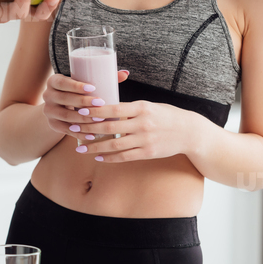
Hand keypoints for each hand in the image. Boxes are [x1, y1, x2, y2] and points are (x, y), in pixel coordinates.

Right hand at [42, 70, 129, 136]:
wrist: (59, 107)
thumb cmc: (77, 92)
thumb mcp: (83, 84)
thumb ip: (103, 78)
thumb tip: (125, 73)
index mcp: (54, 81)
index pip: (62, 82)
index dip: (76, 85)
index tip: (92, 87)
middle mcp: (48, 95)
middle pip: (64, 99)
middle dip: (83, 102)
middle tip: (101, 103)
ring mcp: (49, 111)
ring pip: (66, 116)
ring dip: (83, 119)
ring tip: (99, 120)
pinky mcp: (53, 125)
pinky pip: (66, 130)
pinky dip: (79, 133)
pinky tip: (92, 135)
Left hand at [72, 101, 201, 162]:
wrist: (189, 132)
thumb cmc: (166, 115)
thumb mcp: (149, 106)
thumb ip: (129, 108)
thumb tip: (105, 109)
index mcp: (142, 108)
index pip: (113, 108)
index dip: (95, 111)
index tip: (80, 111)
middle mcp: (142, 124)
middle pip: (109, 127)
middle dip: (88, 129)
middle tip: (73, 129)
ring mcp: (145, 140)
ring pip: (114, 145)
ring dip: (95, 147)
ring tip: (80, 148)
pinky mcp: (148, 153)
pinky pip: (124, 157)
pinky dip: (109, 157)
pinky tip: (98, 157)